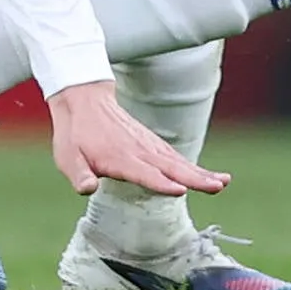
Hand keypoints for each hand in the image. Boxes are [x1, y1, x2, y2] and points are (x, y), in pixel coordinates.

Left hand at [47, 81, 227, 196]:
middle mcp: (138, 151)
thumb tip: (87, 189)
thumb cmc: (75, 134)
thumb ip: (78, 175)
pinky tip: (210, 176)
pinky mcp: (152, 143)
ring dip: (201, 173)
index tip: (180, 190)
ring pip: (178, 162)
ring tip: (223, 182)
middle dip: (195, 178)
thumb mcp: (67, 157)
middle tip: (217, 187)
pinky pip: (176, 157)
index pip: (143, 172)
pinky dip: (194, 167)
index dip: (161, 183)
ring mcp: (148, 145)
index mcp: (119, 158)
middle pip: (170, 167)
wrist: (84, 100)